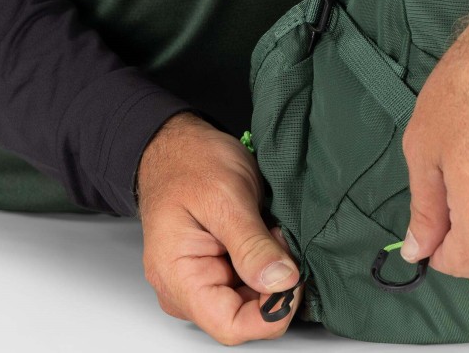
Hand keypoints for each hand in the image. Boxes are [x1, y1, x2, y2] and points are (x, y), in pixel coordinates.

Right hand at [137, 113, 301, 344]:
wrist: (177, 142)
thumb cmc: (190, 163)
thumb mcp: (225, 198)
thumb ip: (251, 245)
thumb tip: (281, 282)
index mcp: (179, 278)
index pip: (231, 326)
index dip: (271, 310)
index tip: (291, 274)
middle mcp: (185, 288)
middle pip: (245, 315)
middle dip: (274, 283)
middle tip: (278, 237)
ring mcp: (200, 279)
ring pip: (251, 299)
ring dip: (271, 271)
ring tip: (270, 229)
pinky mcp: (216, 268)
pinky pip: (249, 281)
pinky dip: (266, 262)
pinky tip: (266, 233)